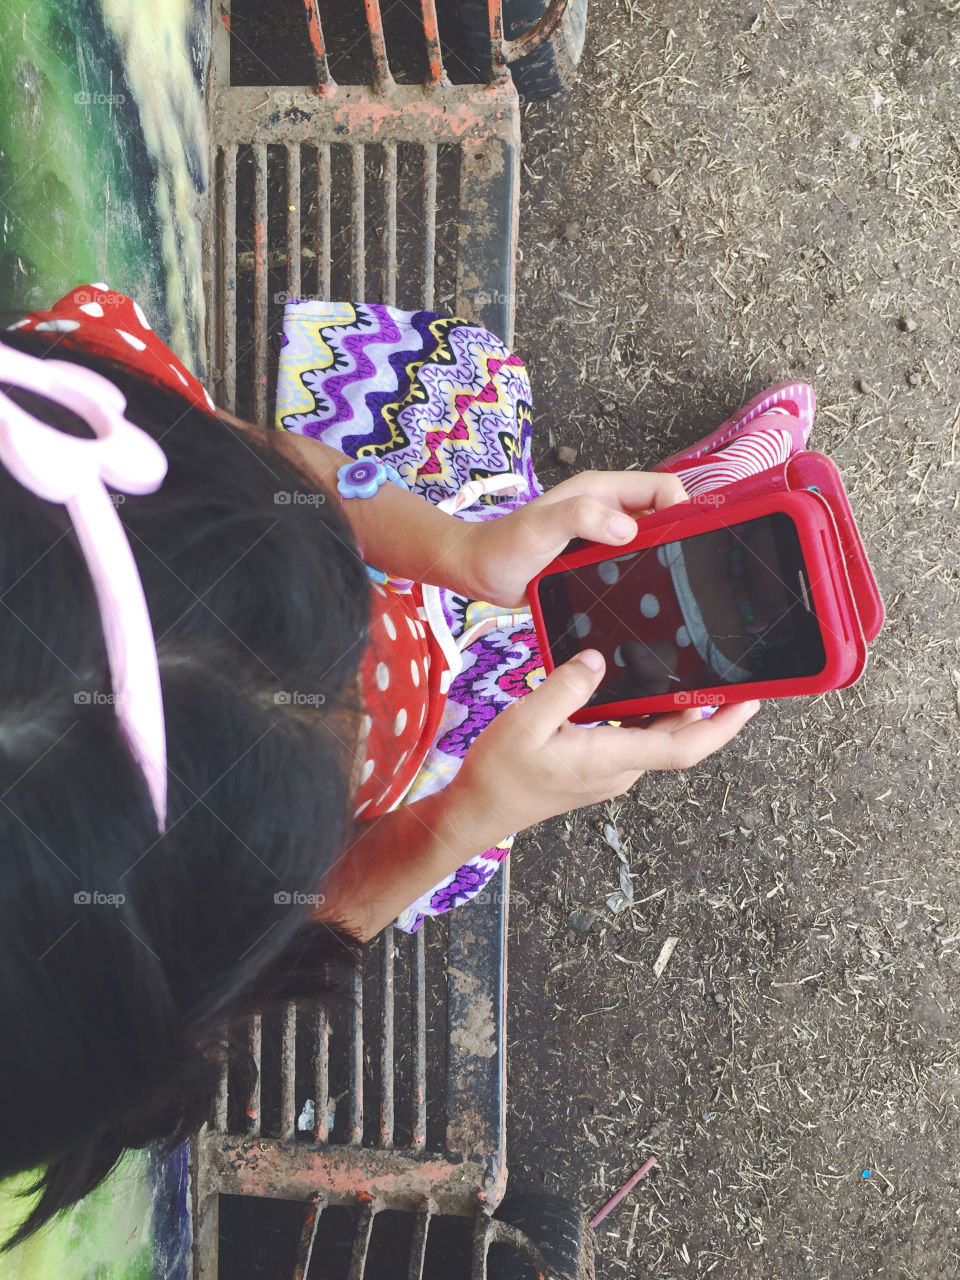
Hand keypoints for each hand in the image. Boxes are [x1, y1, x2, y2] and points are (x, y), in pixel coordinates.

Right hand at [446, 650, 759, 846]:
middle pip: (676, 736)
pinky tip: (629, 686)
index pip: (685, 745)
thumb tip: (599, 660)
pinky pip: (630, 736)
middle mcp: (619, 768)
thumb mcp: (527, 720)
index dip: (724, 726)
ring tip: (679, 667)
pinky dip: (641, 712)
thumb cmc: (500, 775)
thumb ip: (567, 686)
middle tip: (722, 667)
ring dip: (671, 707)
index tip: (751, 702)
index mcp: (612, 758)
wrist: (476, 811)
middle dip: (703, 706)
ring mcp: (608, 771)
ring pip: (652, 735)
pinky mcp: (593, 767)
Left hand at [462, 469, 687, 608]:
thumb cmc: (504, 546)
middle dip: (676, 537)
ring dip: (660, 559)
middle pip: (663, 516)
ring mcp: (604, 537)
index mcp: (602, 490)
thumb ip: (579, 518)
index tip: (686, 541)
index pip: (663, 488)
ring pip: (650, 543)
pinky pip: (631, 564)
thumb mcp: (540, 527)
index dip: (682, 508)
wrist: (478, 572)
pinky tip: (641, 597)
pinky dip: (641, 575)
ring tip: (664, 587)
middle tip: (679, 571)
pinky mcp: (598, 561)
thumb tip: (627, 528)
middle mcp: (608, 510)